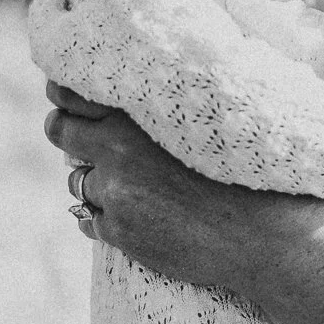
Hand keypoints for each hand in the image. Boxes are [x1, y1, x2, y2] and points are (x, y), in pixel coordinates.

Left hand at [43, 81, 323, 294]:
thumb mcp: (208, 120)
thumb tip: (138, 91)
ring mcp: (116, 193)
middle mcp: (117, 150)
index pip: (71, 90)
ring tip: (126, 184)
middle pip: (60, 130)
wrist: (263, 233)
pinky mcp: (120, 232)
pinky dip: (103, 217)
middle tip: (79, 135)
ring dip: (93, 180)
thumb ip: (165, 103)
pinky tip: (131, 216)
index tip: (68, 96)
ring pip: (76, 180)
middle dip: (67, 131)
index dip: (65, 93)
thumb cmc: (249, 170)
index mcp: (140, 113)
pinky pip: (87, 220)